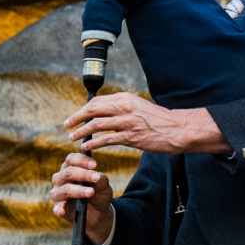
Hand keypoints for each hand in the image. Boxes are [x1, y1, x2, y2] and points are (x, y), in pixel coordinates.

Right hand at [50, 149, 114, 242]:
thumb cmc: (98, 194)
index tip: (95, 165)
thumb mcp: (103, 186)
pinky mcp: (58, 208)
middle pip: (68, 173)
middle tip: (96, 178)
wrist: (98, 213)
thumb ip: (100, 179)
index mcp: (69, 168)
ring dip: (78, 190)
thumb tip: (96, 177)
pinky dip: (59, 209)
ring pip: (65, 190)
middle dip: (83, 174)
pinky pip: (56, 208)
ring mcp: (58, 194)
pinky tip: (62, 211)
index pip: (71, 159)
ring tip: (91, 192)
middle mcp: (60, 179)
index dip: (81, 160)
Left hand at [66, 92, 229, 156]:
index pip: (97, 101)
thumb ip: (122, 108)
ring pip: (95, 124)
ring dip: (81, 132)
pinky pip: (106, 139)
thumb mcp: (138, 107)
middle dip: (76, 118)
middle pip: (92, 110)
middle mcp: (124, 107)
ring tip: (72, 138)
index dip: (83, 109)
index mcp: (125, 98)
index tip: (75, 116)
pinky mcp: (130, 137)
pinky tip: (86, 147)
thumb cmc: (158, 120)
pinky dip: (93, 143)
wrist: (177, 129)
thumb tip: (104, 113)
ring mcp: (126, 122)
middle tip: (67, 125)